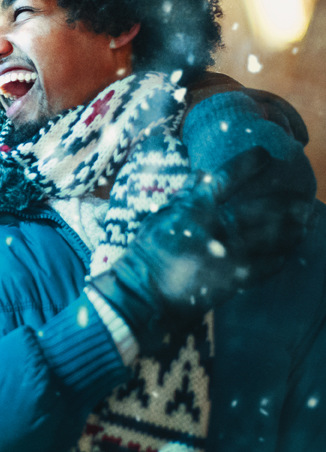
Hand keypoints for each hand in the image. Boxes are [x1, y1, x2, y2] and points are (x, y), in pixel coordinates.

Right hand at [89, 147, 305, 352]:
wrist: (144, 295)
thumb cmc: (147, 255)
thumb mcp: (159, 219)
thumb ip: (183, 197)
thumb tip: (202, 174)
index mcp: (192, 210)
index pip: (225, 178)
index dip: (248, 163)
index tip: (265, 155)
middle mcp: (215, 229)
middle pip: (263, 210)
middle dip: (289, 203)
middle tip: (305, 201)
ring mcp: (228, 255)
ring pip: (273, 238)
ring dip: (293, 230)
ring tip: (306, 224)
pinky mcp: (235, 279)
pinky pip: (268, 266)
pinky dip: (280, 258)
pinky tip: (287, 253)